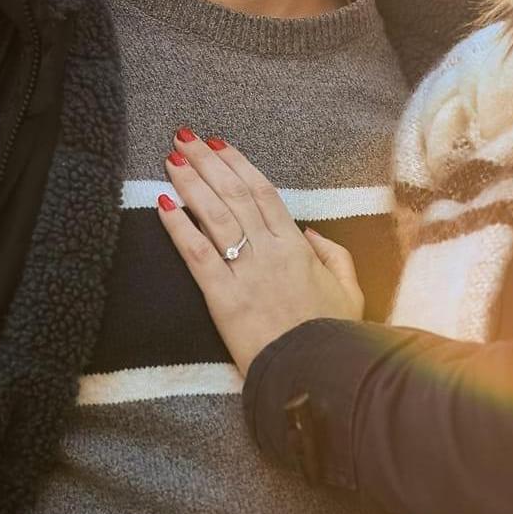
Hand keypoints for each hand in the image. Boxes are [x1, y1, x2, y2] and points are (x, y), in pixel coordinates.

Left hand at [157, 128, 363, 374]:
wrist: (316, 377)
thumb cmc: (334, 336)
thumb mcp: (350, 291)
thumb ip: (333, 254)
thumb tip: (309, 231)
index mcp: (297, 246)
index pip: (264, 193)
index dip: (239, 165)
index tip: (219, 145)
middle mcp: (269, 250)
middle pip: (234, 194)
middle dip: (207, 162)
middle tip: (184, 137)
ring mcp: (245, 272)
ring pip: (214, 215)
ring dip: (191, 183)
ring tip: (171, 158)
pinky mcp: (223, 298)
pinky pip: (197, 254)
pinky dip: (178, 227)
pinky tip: (162, 203)